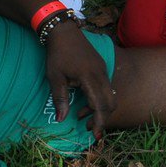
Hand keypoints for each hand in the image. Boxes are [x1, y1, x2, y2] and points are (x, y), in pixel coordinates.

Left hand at [44, 23, 115, 139]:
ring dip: (99, 109)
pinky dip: (99, 99)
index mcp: (90, 77)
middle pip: (110, 102)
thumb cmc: (57, 54)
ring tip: (82, 116)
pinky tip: (84, 102)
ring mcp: (103, 69)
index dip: (99, 122)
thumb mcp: (55, 77)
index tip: (95, 136)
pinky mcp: (102, 67)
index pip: (100, 105)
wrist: (63, 30)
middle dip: (102, 118)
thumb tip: (61, 120)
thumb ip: (60, 98)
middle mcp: (101, 74)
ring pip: (109, 95)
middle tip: (89, 128)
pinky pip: (106, 87)